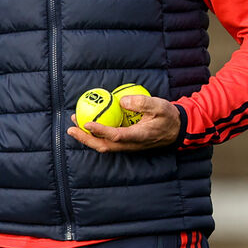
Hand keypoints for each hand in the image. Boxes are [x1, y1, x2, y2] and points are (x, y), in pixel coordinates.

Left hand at [67, 94, 181, 152]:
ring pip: (104, 145)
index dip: (100, 131)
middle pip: (104, 146)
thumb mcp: (159, 106)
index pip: (116, 136)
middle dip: (85, 139)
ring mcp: (128, 146)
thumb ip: (142, 103)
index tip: (87, 123)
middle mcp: (131, 144)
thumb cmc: (168, 116)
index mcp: (139, 136)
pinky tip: (87, 124)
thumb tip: (122, 101)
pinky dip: (95, 135)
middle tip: (71, 128)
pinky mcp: (127, 143)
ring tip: (74, 125)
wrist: (177, 129)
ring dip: (87, 137)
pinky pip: (108, 141)